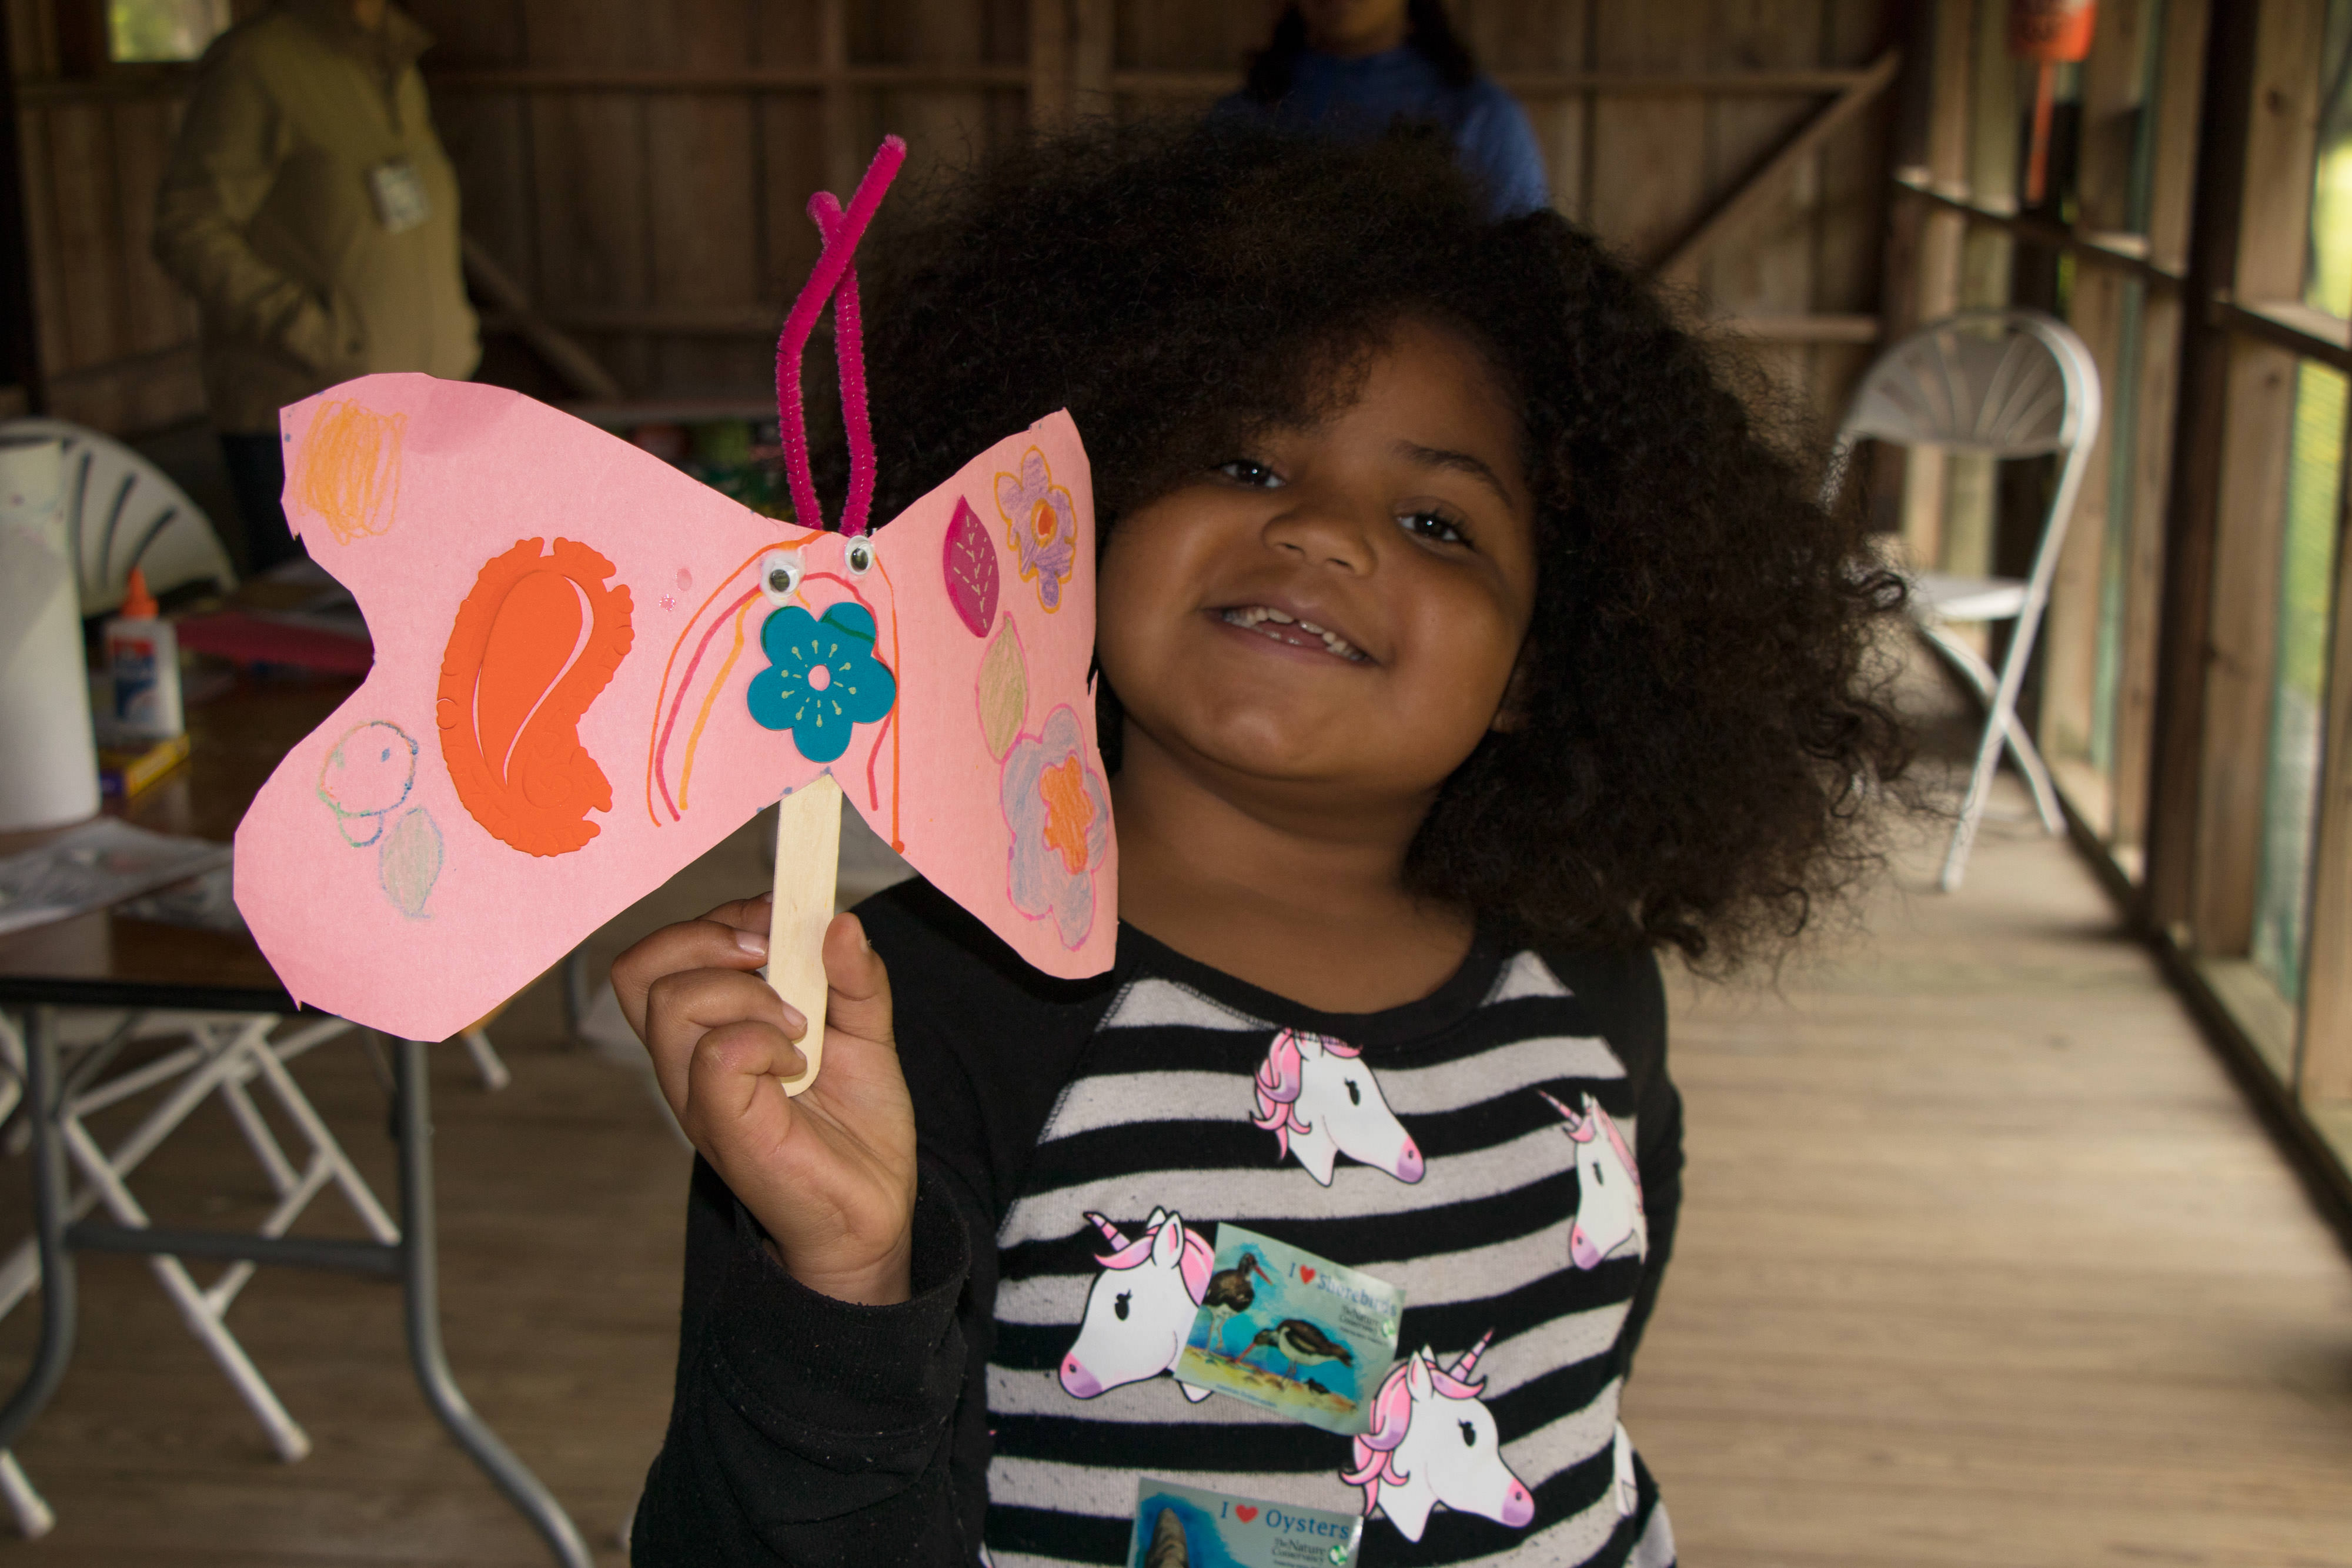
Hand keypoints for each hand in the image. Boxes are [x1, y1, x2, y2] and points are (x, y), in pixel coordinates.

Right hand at [612, 898, 915, 1304]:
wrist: (875, 1210)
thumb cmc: (856, 1125)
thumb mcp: (867, 1029)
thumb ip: (855, 975)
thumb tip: (841, 920)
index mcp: (705, 1031)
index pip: (659, 954)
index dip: (716, 918)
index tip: (779, 920)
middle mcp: (684, 1062)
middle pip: (641, 967)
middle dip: (714, 936)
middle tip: (775, 962)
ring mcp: (696, 1095)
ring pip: (673, 1000)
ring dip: (747, 992)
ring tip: (798, 1026)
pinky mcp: (721, 1125)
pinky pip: (717, 1054)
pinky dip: (765, 1040)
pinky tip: (797, 1064)